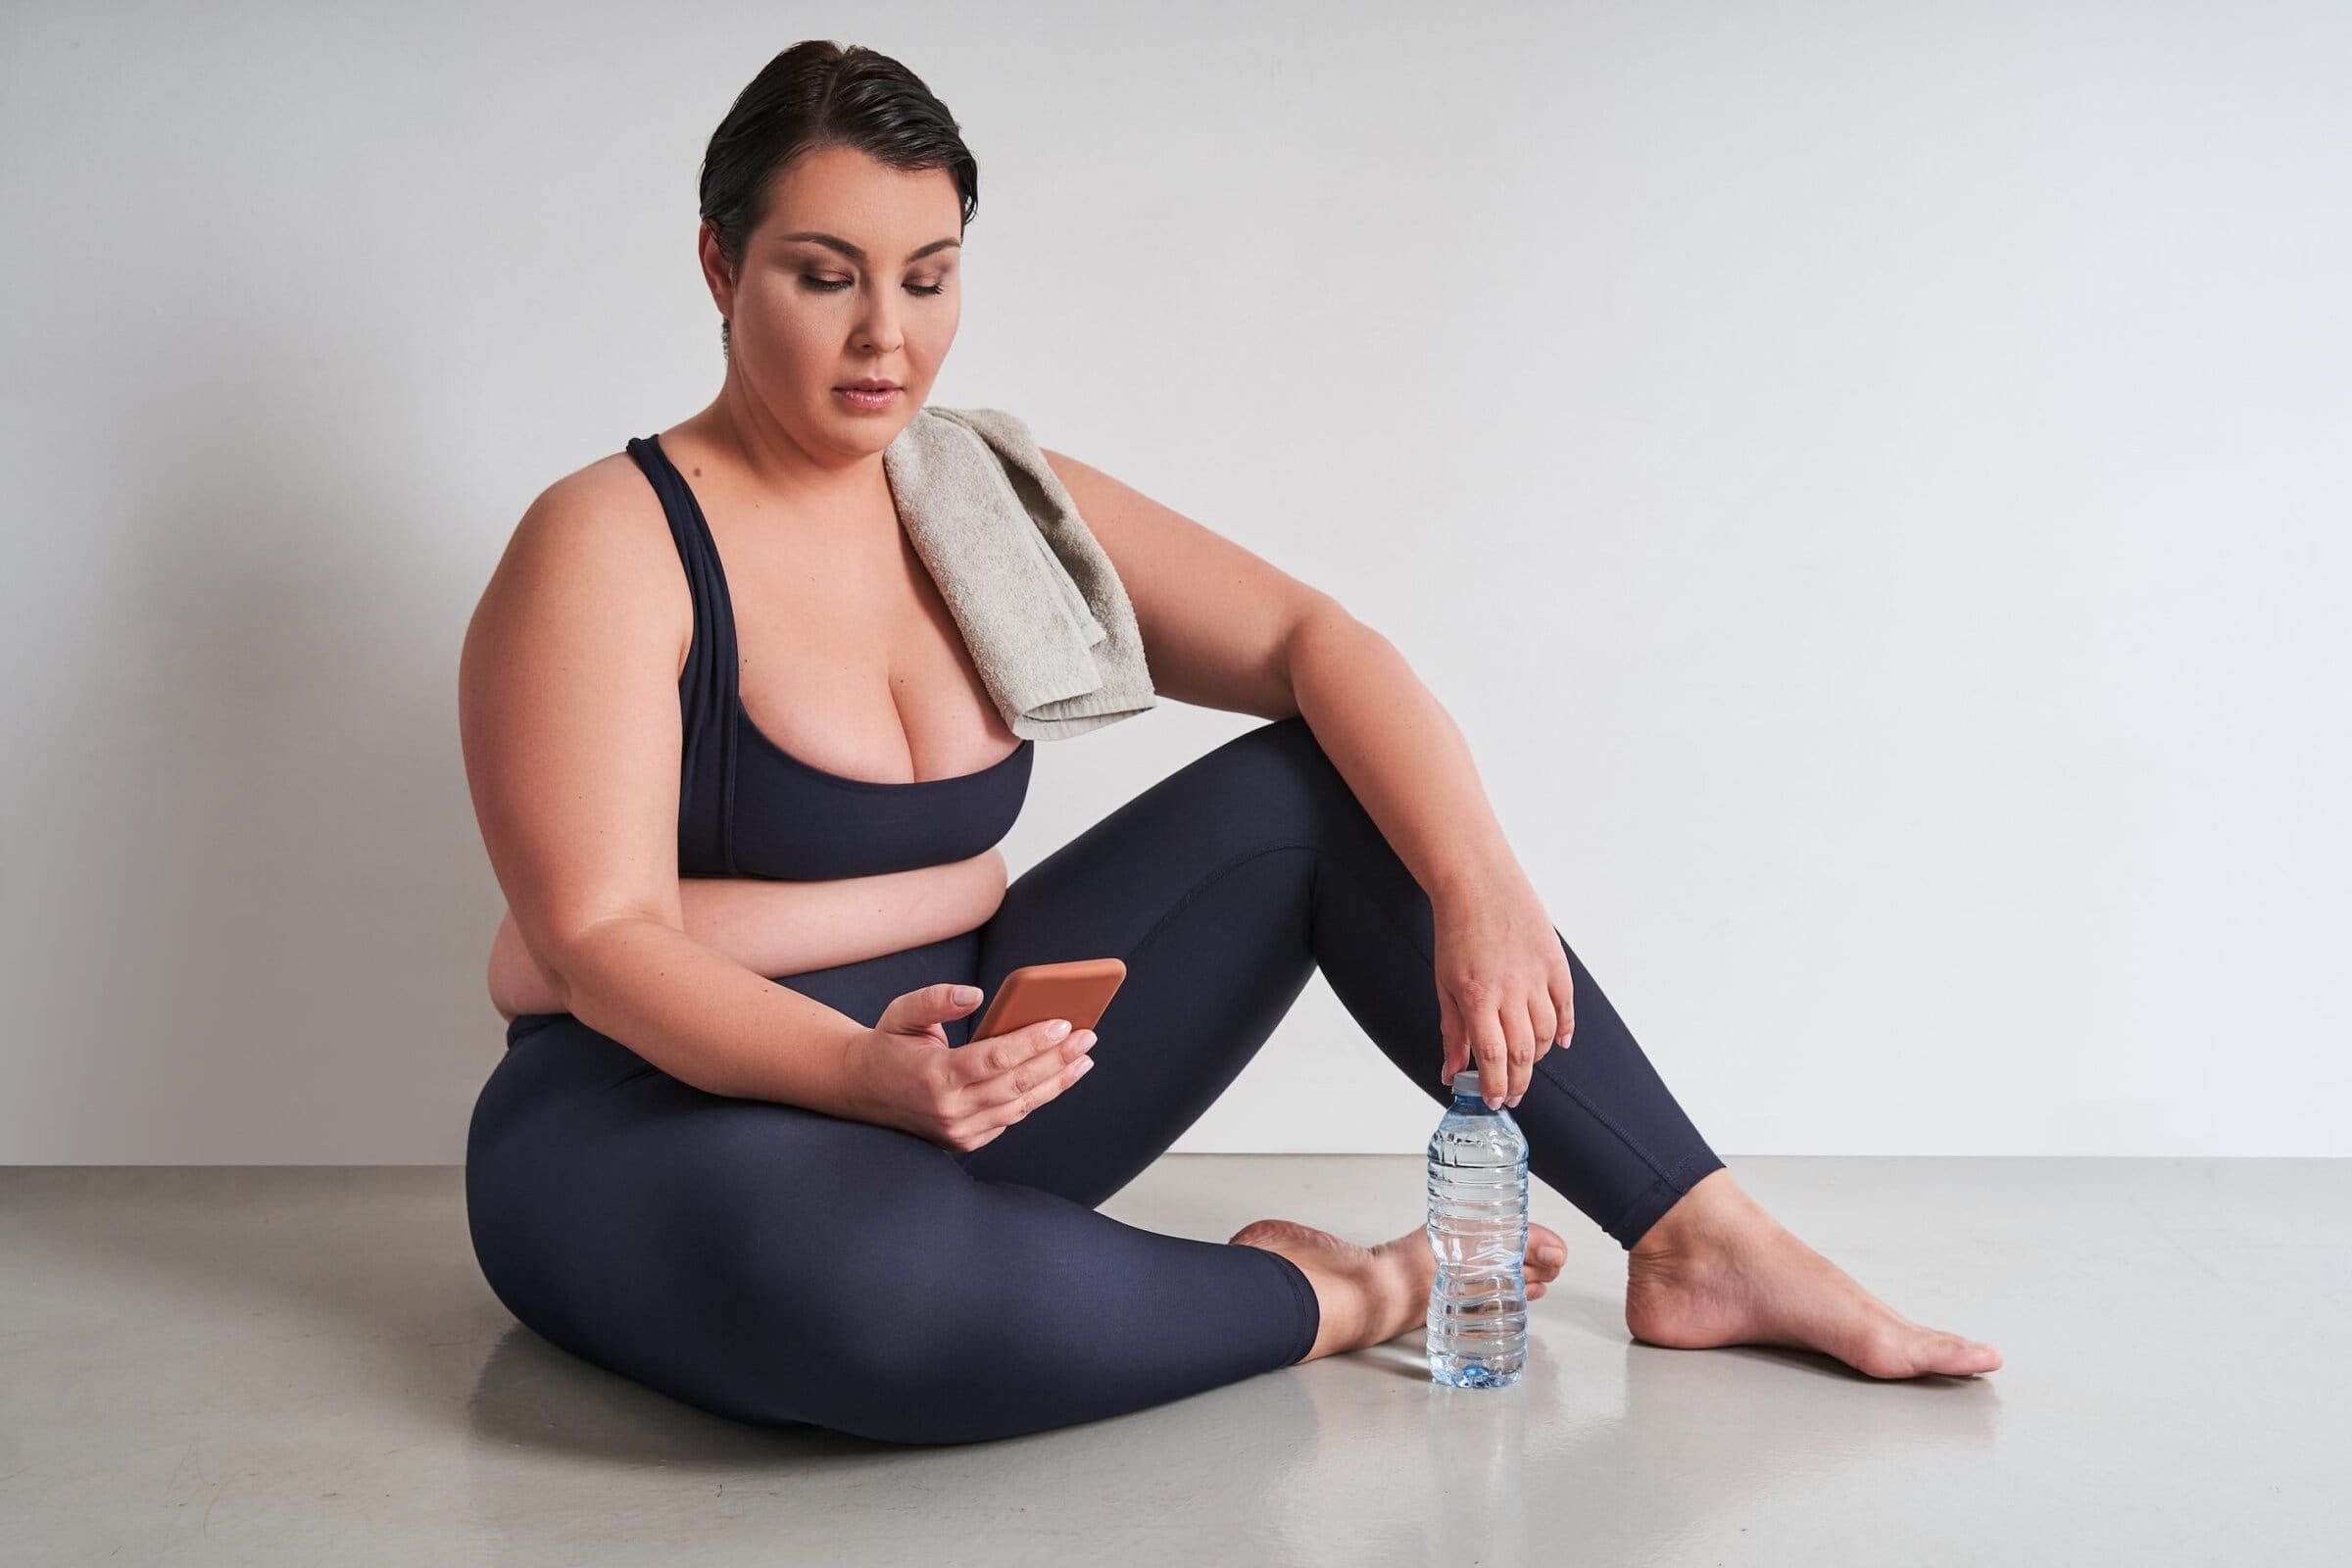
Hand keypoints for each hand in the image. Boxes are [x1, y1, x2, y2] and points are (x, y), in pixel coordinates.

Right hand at [842, 982, 1099, 1152]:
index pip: (995, 1058)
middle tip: (1088, 1036)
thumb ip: (937, 999)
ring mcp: (958, 1131)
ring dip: (1056, 1082)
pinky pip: (1010, 1118)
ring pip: (1020, 1106)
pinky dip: (1037, 1097)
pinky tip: (1058, 1077)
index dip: (1033, 1041)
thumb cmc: (888, 1044)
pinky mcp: (965, 1141)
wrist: (862, 1089)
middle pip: (1016, 1084)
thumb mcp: (903, 1012)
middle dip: (1057, 1059)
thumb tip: (975, 995)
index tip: (1064, 1023)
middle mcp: (948, 1110)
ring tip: (1083, 1058)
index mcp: (934, 1076)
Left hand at [1431, 868, 1574, 1109]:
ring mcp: (1537, 975)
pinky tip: (1558, 1043)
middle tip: (1511, 1095)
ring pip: (1547, 1034)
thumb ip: (1452, 1031)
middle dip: (1518, 1082)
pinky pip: (1566, 1006)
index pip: (1493, 1057)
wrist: (1478, 883)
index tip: (1494, 1101)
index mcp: (1477, 996)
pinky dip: (1565, 1029)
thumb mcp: (1444, 985)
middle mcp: (1510, 989)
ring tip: (1525, 1065)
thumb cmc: (1457, 932)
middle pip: (1524, 1052)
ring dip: (1537, 1057)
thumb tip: (1451, 1072)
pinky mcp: (1555, 961)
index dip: (1495, 1086)